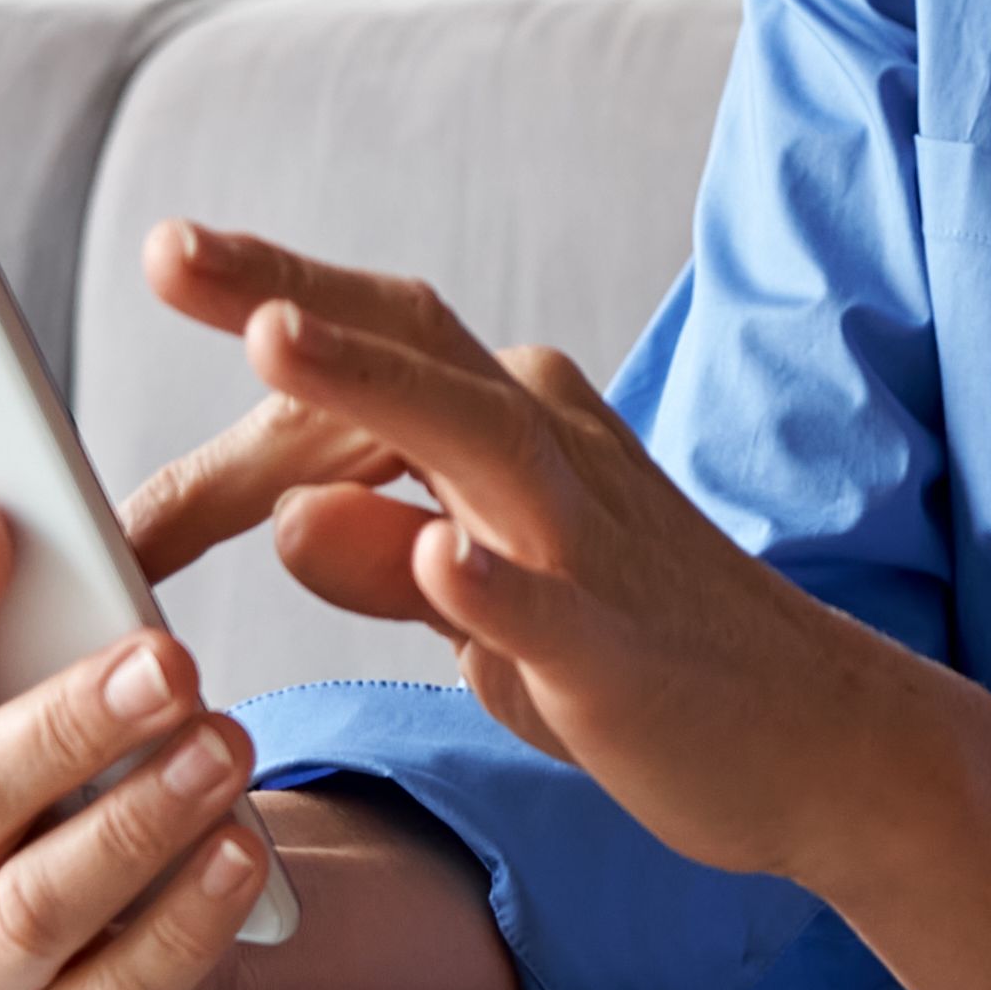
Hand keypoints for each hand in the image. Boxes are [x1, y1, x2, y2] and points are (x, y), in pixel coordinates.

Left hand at [141, 220, 919, 884]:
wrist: (821, 741)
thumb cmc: (641, 662)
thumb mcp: (485, 607)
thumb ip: (385, 557)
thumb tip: (286, 515)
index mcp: (518, 428)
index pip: (378, 350)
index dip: (265, 311)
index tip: (169, 257)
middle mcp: (554, 455)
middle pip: (414, 350)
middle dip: (291, 292)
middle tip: (173, 248)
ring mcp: (591, 547)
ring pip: (476, 440)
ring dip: (374, 385)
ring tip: (271, 338)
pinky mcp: (619, 653)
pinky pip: (549, 610)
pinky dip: (491, 581)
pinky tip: (434, 555)